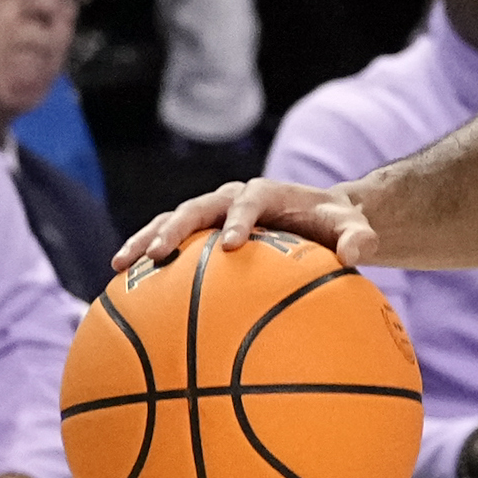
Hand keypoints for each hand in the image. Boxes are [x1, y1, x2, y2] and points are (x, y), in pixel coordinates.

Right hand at [111, 176, 378, 276]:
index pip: (249, 201)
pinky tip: (121, 284)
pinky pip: (167, 242)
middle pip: (197, 207)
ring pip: (171, 221)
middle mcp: (232, 198)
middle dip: (175, 228)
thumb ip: (358, 238)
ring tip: (119, 266)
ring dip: (145, 240)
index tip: (231, 244)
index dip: (240, 219)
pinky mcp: (200, 232)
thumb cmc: (337, 224)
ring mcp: (212, 213)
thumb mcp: (354, 229)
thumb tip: (356, 254)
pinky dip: (145, 257)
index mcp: (267, 193)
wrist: (319, 217)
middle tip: (158, 254)